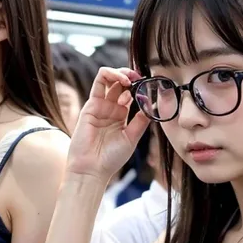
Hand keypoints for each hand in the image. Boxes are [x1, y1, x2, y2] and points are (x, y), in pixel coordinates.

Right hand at [66, 67, 150, 185]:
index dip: (140, 88)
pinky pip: (99, 82)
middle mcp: (110, 109)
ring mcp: (100, 106)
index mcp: (121, 116)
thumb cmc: (111, 158)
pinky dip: (111, 75)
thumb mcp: (131, 138)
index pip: (131, 95)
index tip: (150, 86)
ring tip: (132, 78)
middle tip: (141, 78)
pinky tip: (123, 80)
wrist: (92, 169)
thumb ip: (141, 121)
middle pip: (121, 84)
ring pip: (110, 79)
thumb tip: (152, 105)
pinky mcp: (91, 104)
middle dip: (132, 77)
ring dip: (122, 73)